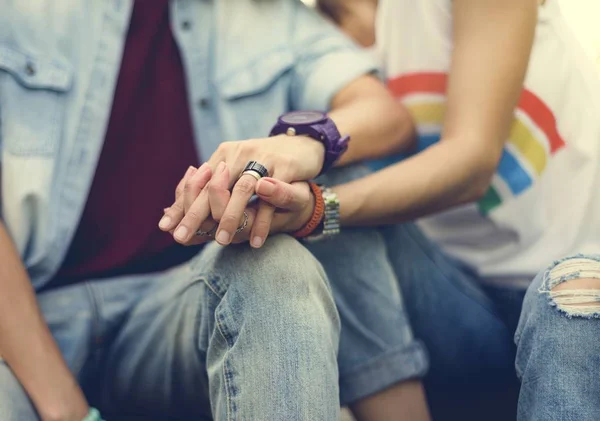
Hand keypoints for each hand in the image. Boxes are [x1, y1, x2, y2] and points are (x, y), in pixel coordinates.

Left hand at [163, 167, 315, 245]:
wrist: (303, 147)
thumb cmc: (266, 165)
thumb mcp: (238, 174)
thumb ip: (211, 189)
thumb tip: (169, 211)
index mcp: (224, 155)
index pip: (197, 183)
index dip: (182, 205)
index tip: (166, 227)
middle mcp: (239, 154)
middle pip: (213, 186)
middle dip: (196, 215)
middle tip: (182, 237)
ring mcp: (263, 159)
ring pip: (241, 190)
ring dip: (230, 218)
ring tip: (222, 241)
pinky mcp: (285, 168)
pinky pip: (270, 198)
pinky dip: (262, 222)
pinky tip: (255, 241)